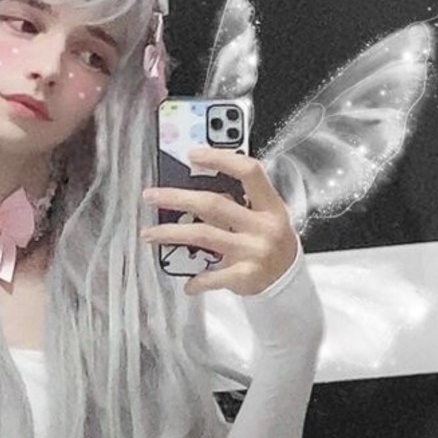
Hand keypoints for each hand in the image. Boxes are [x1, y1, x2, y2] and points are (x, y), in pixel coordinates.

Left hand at [139, 147, 298, 296]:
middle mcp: (263, 226)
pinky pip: (212, 276)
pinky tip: (187, 282)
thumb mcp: (265, 216)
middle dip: (177, 198)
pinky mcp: (245, 276)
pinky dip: (197, 280)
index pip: (249, 172)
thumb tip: (194, 185)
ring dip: (171, 233)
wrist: (288, 280)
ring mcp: (254, 251)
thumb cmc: (269, 242)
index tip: (192, 154)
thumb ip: (239, 201)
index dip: (221, 159)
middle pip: (213, 204)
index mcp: (270, 206)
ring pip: (203, 236)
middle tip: (151, 196)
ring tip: (149, 234)